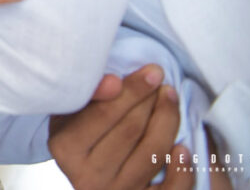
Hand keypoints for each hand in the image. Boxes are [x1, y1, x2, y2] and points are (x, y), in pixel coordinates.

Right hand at [49, 65, 191, 189]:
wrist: (85, 171)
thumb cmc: (79, 132)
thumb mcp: (71, 111)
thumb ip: (89, 95)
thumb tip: (113, 82)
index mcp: (66, 148)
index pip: (104, 114)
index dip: (132, 90)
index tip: (153, 71)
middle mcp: (88, 176)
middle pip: (131, 130)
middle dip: (150, 99)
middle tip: (161, 79)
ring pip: (152, 153)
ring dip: (168, 121)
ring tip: (170, 97)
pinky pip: (170, 189)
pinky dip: (181, 169)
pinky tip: (183, 148)